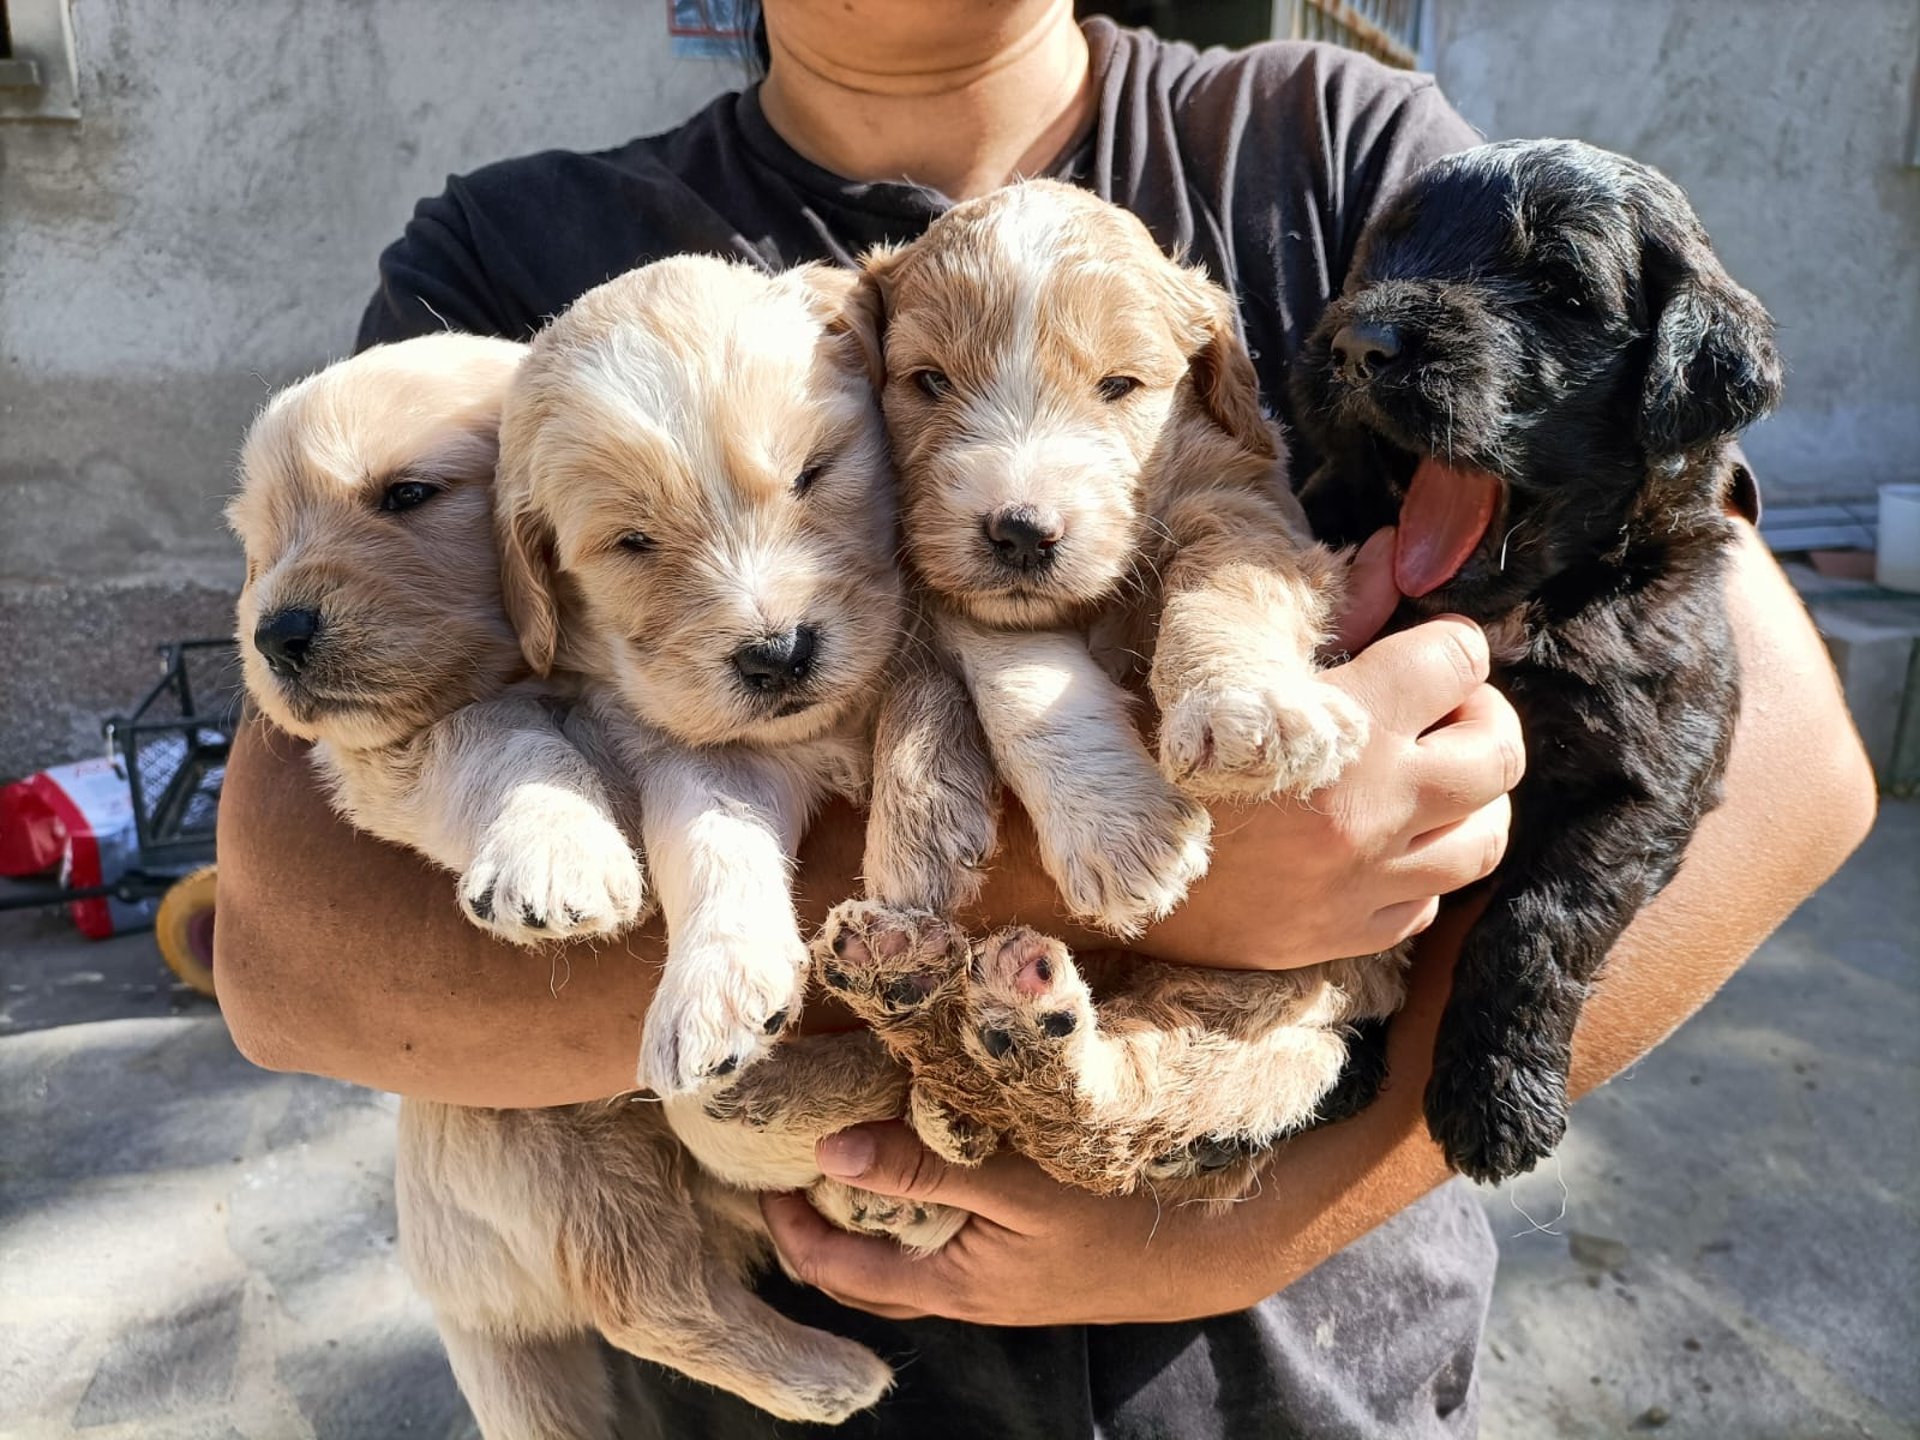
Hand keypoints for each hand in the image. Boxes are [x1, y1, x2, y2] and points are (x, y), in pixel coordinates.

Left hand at [761, 1122, 1270, 1324]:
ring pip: (902, 1260)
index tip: (762, 1173)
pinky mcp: (1021, 1262)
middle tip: (784, 1164)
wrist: (1207, 1247)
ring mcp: (994, 1283)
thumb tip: (829, 1149)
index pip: (839, 1270)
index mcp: (952, 1286)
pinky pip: (942, 1244)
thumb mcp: (1014, 1182)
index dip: (791, 1228)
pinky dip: (909, 1210)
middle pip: (861, 1274)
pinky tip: (913, 1161)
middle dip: (813, 1226)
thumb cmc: (1113, 1214)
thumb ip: (922, 1166)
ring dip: (860, 1218)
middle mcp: (965, 1295)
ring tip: (834, 1156)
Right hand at [1139, 529, 1522, 970]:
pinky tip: (1377, 841)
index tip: (1422, 649)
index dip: (1446, 644)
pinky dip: (1418, 865)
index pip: (1458, 660)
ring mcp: (1363, 882)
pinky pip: (1428, 899)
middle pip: (1497, 751)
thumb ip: (1323, 612)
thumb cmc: (1135, 746)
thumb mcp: (1218, 661)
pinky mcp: (1343, 934)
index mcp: (1340, 726)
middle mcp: (1370, 809)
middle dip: (1478, 715)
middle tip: (1438, 710)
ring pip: (1483, 836)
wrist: (1081, 867)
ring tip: (1422, 776)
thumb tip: (1390, 550)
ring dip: (1466, 797)